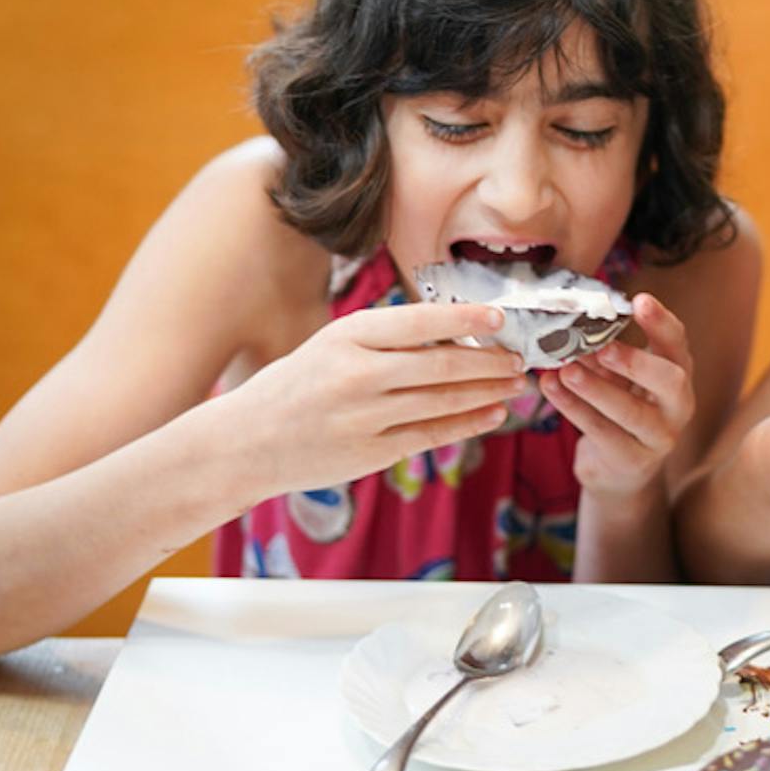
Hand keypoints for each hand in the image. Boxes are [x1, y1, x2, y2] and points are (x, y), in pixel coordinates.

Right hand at [228, 302, 526, 495]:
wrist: (248, 440)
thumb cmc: (297, 384)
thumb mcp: (332, 344)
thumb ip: (386, 339)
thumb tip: (456, 332)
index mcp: (349, 336)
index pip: (421, 321)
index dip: (467, 319)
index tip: (501, 318)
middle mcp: (359, 374)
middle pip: (443, 364)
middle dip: (491, 361)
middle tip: (521, 357)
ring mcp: (366, 417)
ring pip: (444, 401)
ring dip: (488, 391)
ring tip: (516, 384)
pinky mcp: (371, 453)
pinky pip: (432, 435)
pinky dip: (469, 423)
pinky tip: (493, 413)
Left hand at [540, 293, 695, 498]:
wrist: (618, 468)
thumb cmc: (620, 408)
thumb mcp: (619, 376)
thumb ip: (606, 352)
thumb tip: (573, 321)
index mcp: (677, 373)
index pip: (677, 343)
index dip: (661, 322)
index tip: (639, 300)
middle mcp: (678, 406)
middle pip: (670, 380)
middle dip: (635, 362)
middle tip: (602, 347)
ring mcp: (660, 437)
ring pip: (633, 412)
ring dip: (597, 389)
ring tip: (566, 369)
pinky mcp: (633, 460)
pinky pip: (603, 433)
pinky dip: (575, 409)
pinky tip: (552, 389)